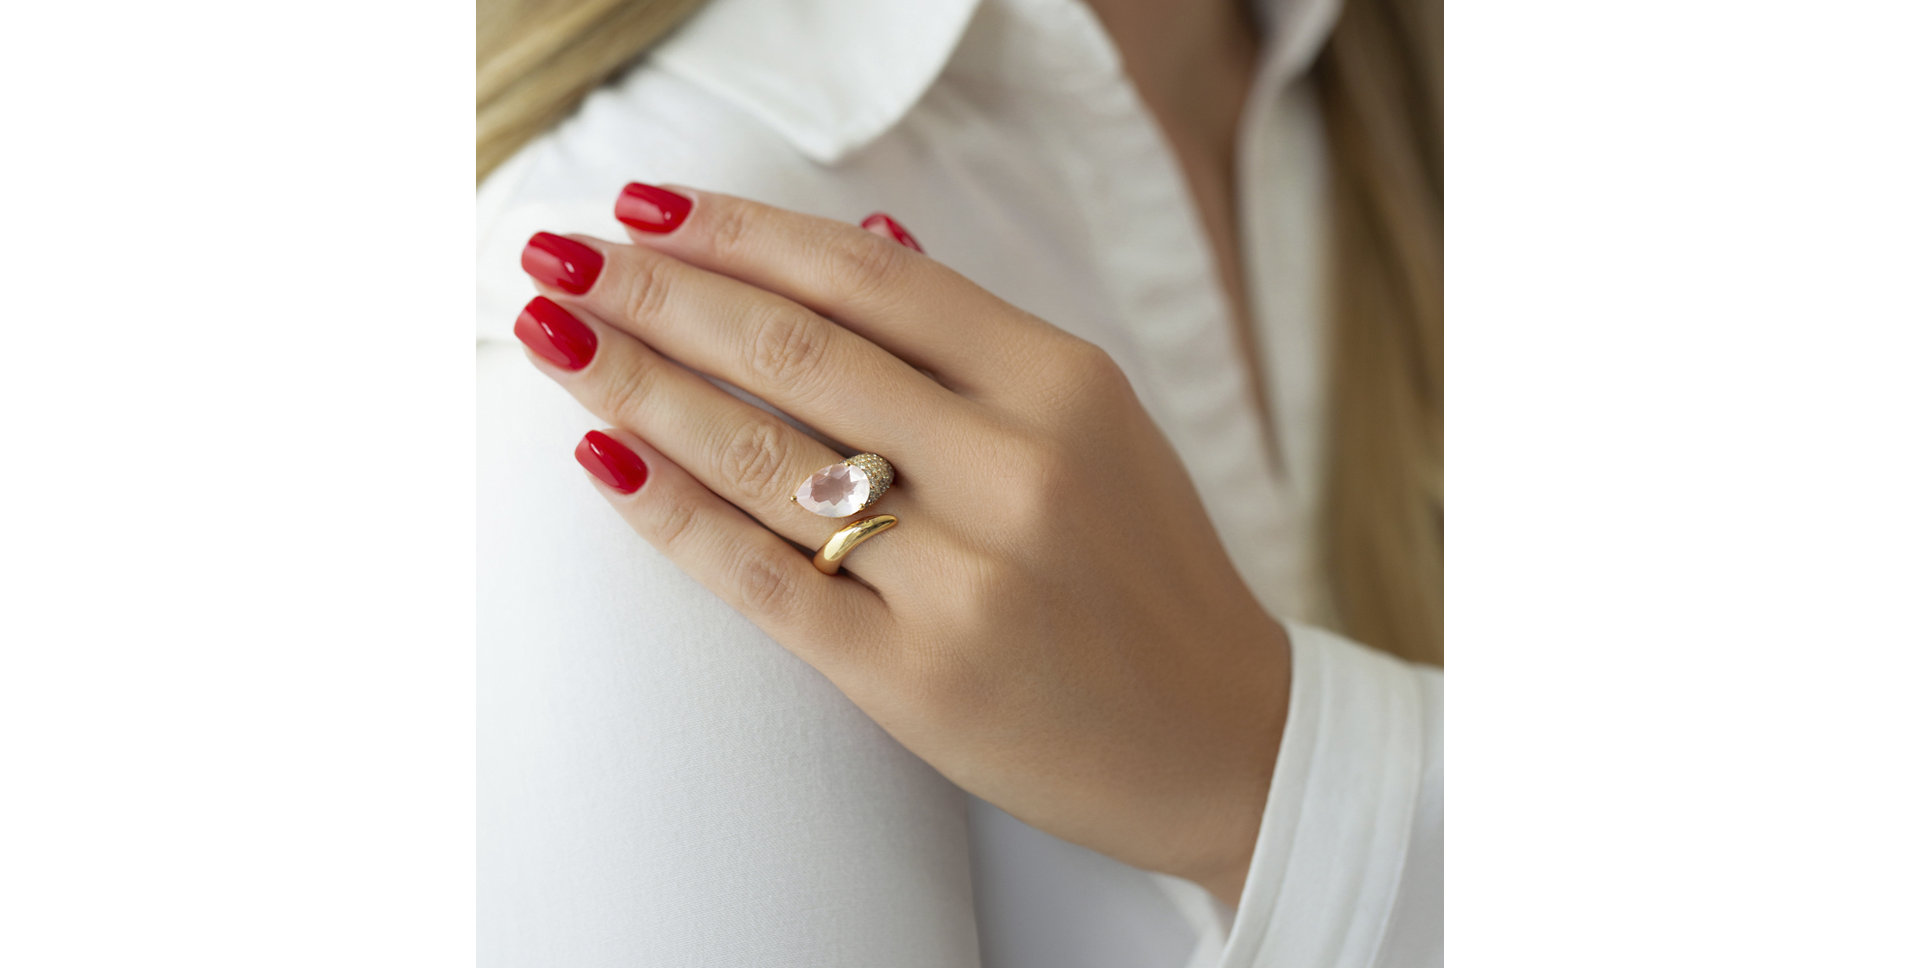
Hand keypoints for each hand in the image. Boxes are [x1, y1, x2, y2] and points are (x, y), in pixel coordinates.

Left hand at [514, 185, 1291, 901]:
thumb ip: (977, 339)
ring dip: (636, 383)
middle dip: (658, 293)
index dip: (740, 231)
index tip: (647, 209)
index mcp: (1061, 383)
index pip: (866, 276)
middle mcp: (1014, 466)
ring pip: (761, 454)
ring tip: (554, 336)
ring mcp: (963, 576)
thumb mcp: (1098, 425)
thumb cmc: (1143, 571)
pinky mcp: (913, 675)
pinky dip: (669, 513)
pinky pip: (760, 578)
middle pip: (794, 349)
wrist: (1220, 738)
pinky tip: (600, 457)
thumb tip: (861, 232)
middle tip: (562, 259)